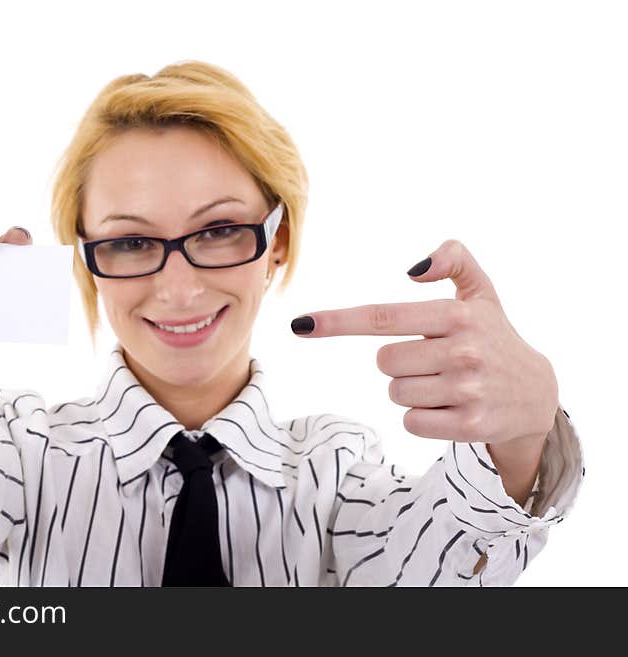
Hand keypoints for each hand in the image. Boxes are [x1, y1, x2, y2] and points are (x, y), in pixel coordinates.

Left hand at [290, 239, 558, 447]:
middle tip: (435, 360)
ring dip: (411, 390)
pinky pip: (411, 422)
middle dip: (400, 361)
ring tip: (447, 383)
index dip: (338, 321)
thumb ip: (453, 259)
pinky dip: (422, 417)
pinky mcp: (470, 426)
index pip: (383, 317)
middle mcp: (463, 350)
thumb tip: (412, 268)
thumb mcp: (481, 291)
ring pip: (395, 393)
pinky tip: (451, 407)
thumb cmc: (493, 336)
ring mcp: (468, 390)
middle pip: (384, 361)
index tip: (300, 324)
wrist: (537, 394)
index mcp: (457, 314)